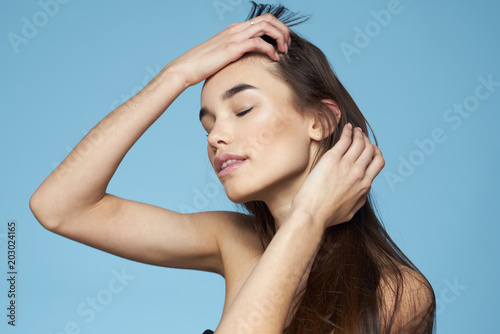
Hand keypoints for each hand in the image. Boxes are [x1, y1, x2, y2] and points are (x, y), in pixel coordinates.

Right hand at [167, 13, 290, 86]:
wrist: (187, 67)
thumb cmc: (203, 65)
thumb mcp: (223, 56)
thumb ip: (235, 54)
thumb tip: (246, 62)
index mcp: (235, 29)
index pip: (262, 20)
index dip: (277, 28)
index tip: (282, 44)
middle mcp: (236, 29)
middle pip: (268, 19)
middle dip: (282, 30)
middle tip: (287, 46)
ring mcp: (234, 36)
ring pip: (266, 26)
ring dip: (280, 37)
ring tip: (284, 51)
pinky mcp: (233, 48)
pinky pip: (258, 42)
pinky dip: (270, 49)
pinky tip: (274, 58)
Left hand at [290, 124, 384, 228]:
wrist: (312, 214)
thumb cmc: (327, 216)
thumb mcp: (351, 211)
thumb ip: (360, 199)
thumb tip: (364, 190)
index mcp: (364, 185)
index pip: (378, 163)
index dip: (376, 153)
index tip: (371, 150)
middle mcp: (358, 173)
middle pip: (371, 150)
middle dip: (368, 141)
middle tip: (361, 137)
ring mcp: (346, 165)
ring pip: (360, 142)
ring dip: (359, 134)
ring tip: (355, 130)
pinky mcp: (332, 159)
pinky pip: (345, 140)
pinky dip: (348, 132)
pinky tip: (347, 128)